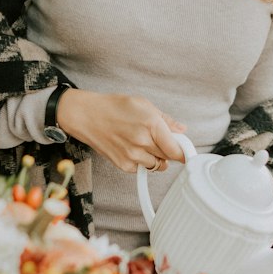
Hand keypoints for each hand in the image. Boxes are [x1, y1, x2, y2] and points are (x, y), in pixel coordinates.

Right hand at [56, 90, 185, 171]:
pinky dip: (143, 162)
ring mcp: (132, 155)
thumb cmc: (113, 107)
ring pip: (157, 165)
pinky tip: (135, 149)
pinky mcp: (123, 165)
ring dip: (157, 158)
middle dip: (169, 152)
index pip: (176, 149)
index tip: (186, 153)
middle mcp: (142, 142)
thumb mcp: (143, 104)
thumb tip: (181, 130)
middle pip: (168, 158)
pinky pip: (142, 169)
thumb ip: (165, 119)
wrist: (87, 116)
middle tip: (162, 142)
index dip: (183, 153)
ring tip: (146, 144)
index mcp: (151, 124)